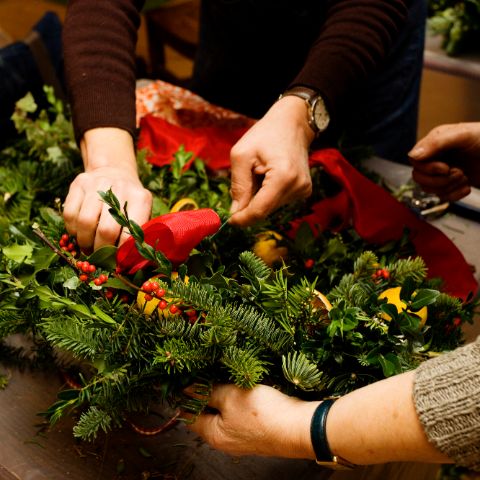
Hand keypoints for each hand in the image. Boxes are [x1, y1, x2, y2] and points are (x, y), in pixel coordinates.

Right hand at [63, 128, 151, 251]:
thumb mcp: (142, 214)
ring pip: (84, 223)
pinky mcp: (78, 184)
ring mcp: (97, 184)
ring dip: (84, 243)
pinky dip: (72, 231)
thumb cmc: (130, 203)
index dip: (121, 253)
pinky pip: (69, 215)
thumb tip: (131, 264)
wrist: (115, 172)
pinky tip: (79, 234)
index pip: (130, 234)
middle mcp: (120, 188)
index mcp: (141, 199)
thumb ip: (138, 235)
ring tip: (88, 249)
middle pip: (105, 230)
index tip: (117, 263)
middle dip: (101, 250)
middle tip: (100, 258)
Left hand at [187, 384, 317, 458]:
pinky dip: (237, 401)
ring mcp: (241, 437)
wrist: (299, 427)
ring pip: (225, 414)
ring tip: (225, 377)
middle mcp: (225, 441)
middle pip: (207, 415)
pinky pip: (240, 415)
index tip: (186, 378)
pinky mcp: (256, 431)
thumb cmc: (262, 413)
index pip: (189, 416)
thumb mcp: (230, 396)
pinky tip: (243, 388)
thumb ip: (207, 392)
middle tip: (207, 373)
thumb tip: (187, 390)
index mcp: (213, 435)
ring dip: (224, 396)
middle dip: (206, 394)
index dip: (186, 396)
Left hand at [229, 96, 314, 226]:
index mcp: (283, 177)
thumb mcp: (241, 155)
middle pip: (265, 210)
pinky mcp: (304, 190)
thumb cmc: (265, 134)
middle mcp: (297, 187)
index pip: (260, 210)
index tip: (229, 221)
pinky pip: (278, 201)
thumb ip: (238, 185)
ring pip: (271, 207)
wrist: (292, 123)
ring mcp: (303, 190)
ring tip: (259, 173)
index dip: (243, 219)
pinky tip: (268, 176)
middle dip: (249, 204)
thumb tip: (235, 212)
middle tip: (245, 180)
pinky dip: (268, 194)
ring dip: (259, 197)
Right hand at [409, 122, 479, 201]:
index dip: (428, 168)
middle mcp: (438, 157)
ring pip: (429, 188)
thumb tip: (413, 155)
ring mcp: (445, 172)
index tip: (445, 167)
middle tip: (459, 172)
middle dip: (439, 179)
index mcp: (436, 142)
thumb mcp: (464, 135)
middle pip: (418, 176)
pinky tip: (467, 186)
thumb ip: (437, 142)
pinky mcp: (453, 184)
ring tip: (465, 178)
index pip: (416, 160)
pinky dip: (455, 195)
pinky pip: (442, 196)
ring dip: (447, 187)